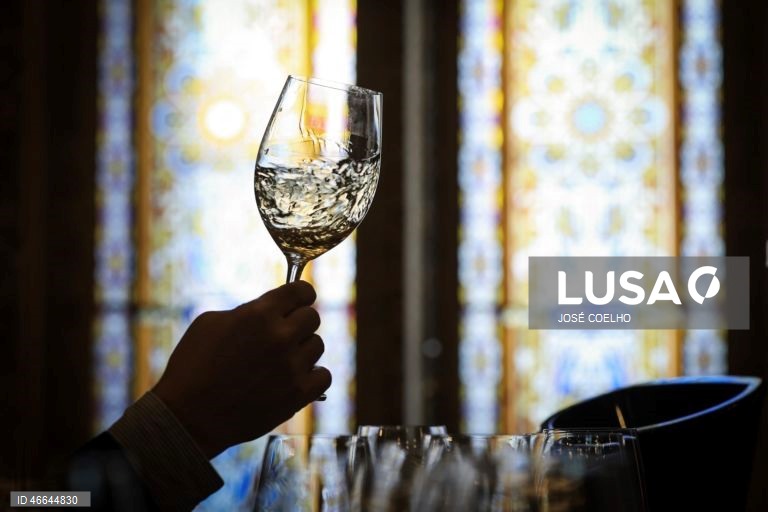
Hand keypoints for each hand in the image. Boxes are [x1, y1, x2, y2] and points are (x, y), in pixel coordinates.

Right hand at [152, 281, 329, 458]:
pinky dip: (313, 376)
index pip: (301, 291)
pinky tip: (296, 377)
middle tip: (284, 334)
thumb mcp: (210, 323)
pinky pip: (324, 376)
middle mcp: (280, 336)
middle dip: (298, 322)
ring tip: (281, 360)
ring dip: (302, 350)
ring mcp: (292, 366)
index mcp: (259, 313)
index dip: (301, 294)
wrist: (188, 417)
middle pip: (312, 318)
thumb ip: (246, 311)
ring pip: (317, 346)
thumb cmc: (192, 367)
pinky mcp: (298, 395)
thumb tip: (269, 311)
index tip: (300, 300)